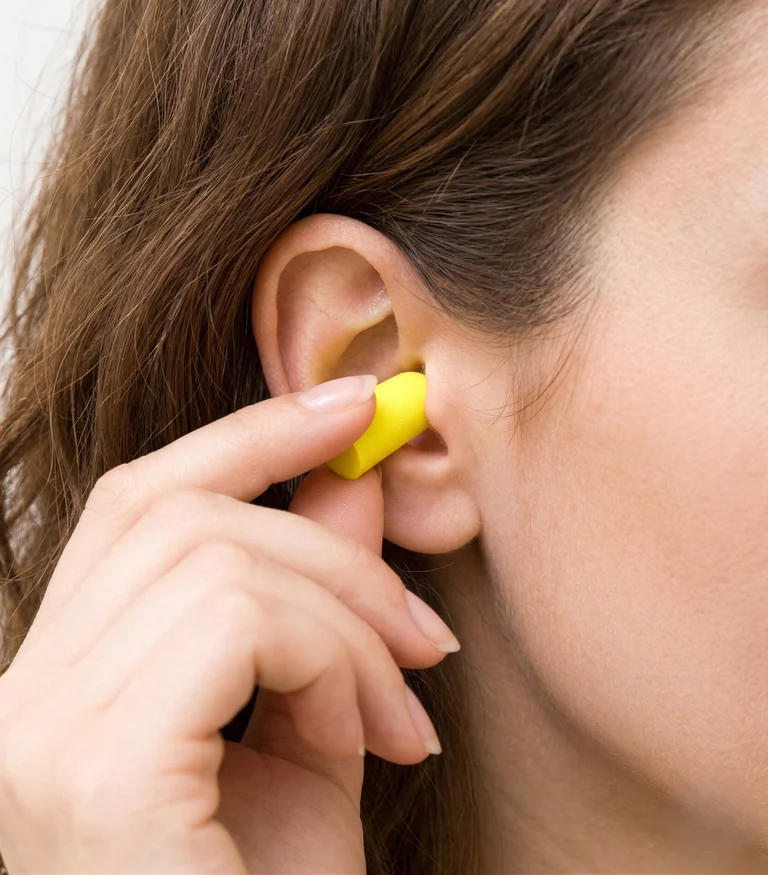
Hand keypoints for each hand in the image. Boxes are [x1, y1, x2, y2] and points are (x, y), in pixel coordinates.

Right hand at [0, 374, 458, 873]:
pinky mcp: (94, 771)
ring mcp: (40, 736)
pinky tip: (373, 738)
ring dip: (345, 617)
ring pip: (216, 558)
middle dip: (325, 538)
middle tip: (423, 624)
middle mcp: (19, 704)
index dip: (245, 436)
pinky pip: (234, 623)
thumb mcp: (313, 730)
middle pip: (179, 514)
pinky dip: (331, 659)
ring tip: (403, 706)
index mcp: (58, 691)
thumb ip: (322, 602)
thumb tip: (354, 478)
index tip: (350, 403)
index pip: (138, 505)